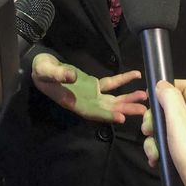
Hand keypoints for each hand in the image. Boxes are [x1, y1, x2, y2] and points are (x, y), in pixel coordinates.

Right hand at [31, 53, 146, 122]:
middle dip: (125, 109)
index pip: (93, 113)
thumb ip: (59, 74)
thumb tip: (72, 77)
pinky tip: (136, 75)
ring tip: (144, 97)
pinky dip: (123, 80)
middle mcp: (86, 102)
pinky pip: (111, 84)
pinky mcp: (94, 84)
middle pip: (108, 109)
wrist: (42, 67)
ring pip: (113, 99)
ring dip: (128, 98)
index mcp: (74, 103)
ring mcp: (92, 94)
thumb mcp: (46, 72)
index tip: (122, 118)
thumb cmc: (41, 72)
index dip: (107, 116)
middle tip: (143, 111)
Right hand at [142, 80, 185, 185]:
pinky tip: (155, 161)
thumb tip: (162, 84)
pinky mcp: (185, 159)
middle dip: (155, 118)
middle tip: (147, 128)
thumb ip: (169, 98)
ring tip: (152, 151)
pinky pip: (167, 149)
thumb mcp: (179, 120)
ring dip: (153, 139)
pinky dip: (158, 153)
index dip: (170, 86)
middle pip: (172, 110)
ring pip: (166, 131)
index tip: (153, 95)